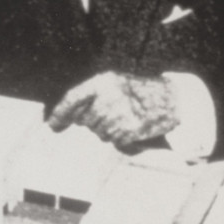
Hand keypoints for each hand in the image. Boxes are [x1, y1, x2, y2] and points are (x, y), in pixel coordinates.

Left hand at [47, 71, 178, 146]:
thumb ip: (90, 96)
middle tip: (114, 112)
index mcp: (102, 81)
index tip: (52, 125)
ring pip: (100, 133)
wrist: (172, 99)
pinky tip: (134, 127)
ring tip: (127, 118)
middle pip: (86, 120)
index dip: (60, 113)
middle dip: (95, 121)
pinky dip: (123, 139)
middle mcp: (107, 96)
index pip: (73, 98)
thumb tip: (66, 118)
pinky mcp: (128, 130)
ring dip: (110, 130)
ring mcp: (118, 114)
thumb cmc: (140, 91)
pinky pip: (115, 141)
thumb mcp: (114, 83)